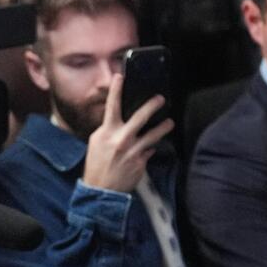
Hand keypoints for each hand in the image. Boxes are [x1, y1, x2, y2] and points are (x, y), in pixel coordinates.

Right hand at [82, 73, 173, 192]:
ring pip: (153, 135)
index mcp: (106, 132)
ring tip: (170, 122)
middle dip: (152, 106)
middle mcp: (121, 139)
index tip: (120, 77)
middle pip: (140, 117)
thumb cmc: (96, 164)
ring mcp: (133, 151)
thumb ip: (110, 130)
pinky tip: (152, 147)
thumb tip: (122, 121)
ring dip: (163, 127)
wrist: (100, 189)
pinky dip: (150, 148)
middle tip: (161, 99)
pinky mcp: (141, 162)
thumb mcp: (98, 143)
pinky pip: (149, 151)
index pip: (112, 107)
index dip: (116, 90)